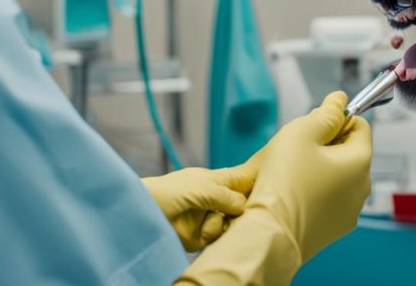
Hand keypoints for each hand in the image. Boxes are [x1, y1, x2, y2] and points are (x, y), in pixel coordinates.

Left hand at [142, 163, 256, 251]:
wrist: (145, 216)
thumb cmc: (170, 193)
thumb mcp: (203, 188)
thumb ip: (227, 196)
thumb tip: (243, 207)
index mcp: (218, 180)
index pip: (244, 178)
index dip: (257, 180)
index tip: (270, 183)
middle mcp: (217, 199)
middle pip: (244, 204)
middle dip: (245, 209)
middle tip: (238, 209)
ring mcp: (211, 217)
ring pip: (233, 223)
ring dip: (224, 223)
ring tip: (208, 220)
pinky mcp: (203, 236)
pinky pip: (219, 237)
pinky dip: (213, 235)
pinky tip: (203, 231)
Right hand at [245, 91, 371, 260]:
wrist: (269, 234)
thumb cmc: (284, 181)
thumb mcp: (301, 133)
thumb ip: (325, 113)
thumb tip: (340, 99)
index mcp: (361, 161)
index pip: (359, 125)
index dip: (335, 119)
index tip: (312, 126)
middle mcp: (362, 188)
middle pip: (349, 152)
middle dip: (325, 145)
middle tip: (295, 150)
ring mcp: (349, 212)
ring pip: (337, 177)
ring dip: (319, 169)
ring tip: (290, 174)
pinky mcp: (333, 230)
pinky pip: (328, 200)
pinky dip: (314, 192)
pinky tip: (292, 195)